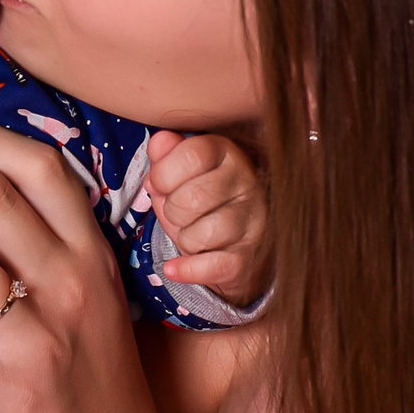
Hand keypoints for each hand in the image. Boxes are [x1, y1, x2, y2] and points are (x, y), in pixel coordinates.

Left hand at [146, 130, 269, 302]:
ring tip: (189, 233)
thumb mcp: (179, 172)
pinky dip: (187, 270)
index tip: (159, 183)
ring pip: (202, 234)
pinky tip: (173, 268)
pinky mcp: (249, 257)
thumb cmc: (200, 198)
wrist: (232, 241)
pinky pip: (213, 266)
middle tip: (178, 212)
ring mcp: (253, 221)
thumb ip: (167, 153)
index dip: (165, 173)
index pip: (193, 154)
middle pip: (192, 198)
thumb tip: (160, 142)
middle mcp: (248, 183)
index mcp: (229, 154)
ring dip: (184, 238)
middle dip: (172, 210)